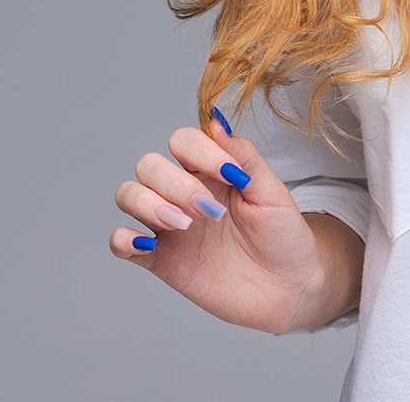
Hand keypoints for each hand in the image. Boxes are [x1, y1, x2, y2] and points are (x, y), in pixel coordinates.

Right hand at [109, 108, 349, 333]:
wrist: (289, 287)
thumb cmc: (283, 235)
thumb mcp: (272, 192)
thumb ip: (244, 156)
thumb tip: (215, 121)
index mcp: (210, 171)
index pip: (182, 140)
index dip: (199, 150)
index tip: (230, 175)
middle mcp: (183, 193)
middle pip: (149, 165)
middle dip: (175, 183)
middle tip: (209, 211)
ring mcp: (169, 226)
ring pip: (128, 195)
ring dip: (148, 204)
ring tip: (183, 224)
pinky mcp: (160, 260)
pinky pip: (121, 243)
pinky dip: (122, 239)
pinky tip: (147, 243)